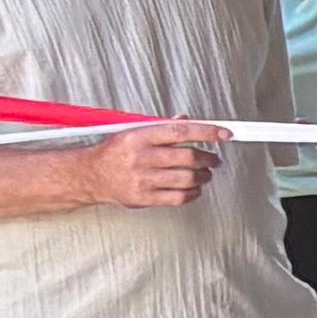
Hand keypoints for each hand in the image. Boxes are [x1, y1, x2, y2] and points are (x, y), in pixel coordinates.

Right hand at [84, 121, 221, 210]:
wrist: (91, 175)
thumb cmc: (113, 153)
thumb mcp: (133, 131)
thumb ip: (161, 127)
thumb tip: (186, 119)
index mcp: (139, 137)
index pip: (181, 131)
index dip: (208, 131)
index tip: (224, 133)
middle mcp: (141, 157)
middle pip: (189, 157)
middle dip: (209, 158)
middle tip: (214, 159)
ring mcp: (143, 179)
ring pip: (188, 178)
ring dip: (204, 176)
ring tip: (205, 173)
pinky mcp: (144, 197)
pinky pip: (179, 197)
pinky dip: (194, 192)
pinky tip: (194, 188)